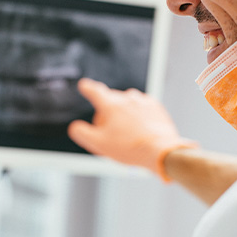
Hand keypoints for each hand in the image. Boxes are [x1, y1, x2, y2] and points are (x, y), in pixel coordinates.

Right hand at [67, 78, 197, 179]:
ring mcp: (143, 101)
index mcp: (111, 105)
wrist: (160, 150)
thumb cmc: (130, 148)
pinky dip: (137, 116)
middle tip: (108, 132)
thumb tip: (75, 127)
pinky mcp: (156, 107)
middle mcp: (127, 98)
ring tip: (126, 134)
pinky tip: (139, 130)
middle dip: (106, 112)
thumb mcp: (98, 144)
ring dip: (123, 114)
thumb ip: (81, 133)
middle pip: (111, 100)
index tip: (84, 85)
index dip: (88, 88)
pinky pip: (141, 108)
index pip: (95, 92)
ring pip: (126, 104)